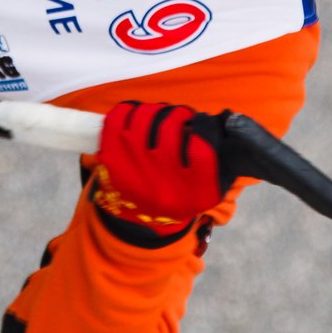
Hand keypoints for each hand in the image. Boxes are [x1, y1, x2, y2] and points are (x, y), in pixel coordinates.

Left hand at [88, 101, 234, 236]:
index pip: (202, 148)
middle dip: (178, 115)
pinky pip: (119, 117)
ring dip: (157, 111)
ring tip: (160, 119)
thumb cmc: (180, 195)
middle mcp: (164, 183)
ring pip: (146, 116)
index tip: (200, 122)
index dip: (203, 126)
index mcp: (193, 191)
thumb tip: (219, 123)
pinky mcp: (110, 160)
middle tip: (179, 118)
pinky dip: (131, 110)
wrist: (141, 222)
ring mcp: (134, 170)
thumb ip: (221, 161)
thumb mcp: (209, 189)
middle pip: (171, 126)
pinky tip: (138, 117)